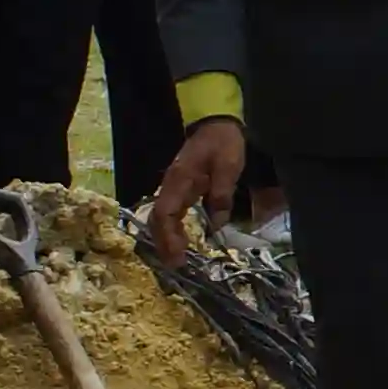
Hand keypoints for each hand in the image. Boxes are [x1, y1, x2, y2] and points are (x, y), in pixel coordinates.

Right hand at [145, 118, 247, 266]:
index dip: (168, 236)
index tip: (178, 256)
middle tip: (176, 266)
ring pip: (162, 218)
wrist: (216, 122)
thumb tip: (217, 225)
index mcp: (180, 181)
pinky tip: (181, 242)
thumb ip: (222, 194)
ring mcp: (173, 187)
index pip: (165, 213)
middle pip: (158, 219)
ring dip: (167, 239)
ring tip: (177, 259)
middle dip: (164, 243)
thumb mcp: (229, 167)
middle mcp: (171, 186)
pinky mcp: (180, 188)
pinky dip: (173, 230)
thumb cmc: (223, 143)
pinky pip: (171, 213)